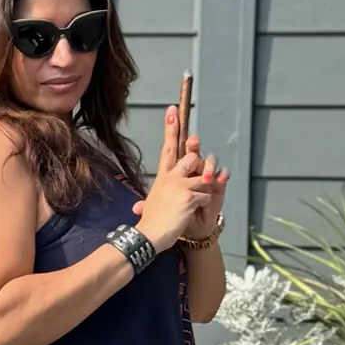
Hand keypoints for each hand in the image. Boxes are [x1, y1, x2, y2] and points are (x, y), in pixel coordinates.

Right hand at [135, 106, 218, 252]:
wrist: (149, 236)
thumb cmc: (152, 222)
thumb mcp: (152, 203)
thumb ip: (158, 196)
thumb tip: (138, 207)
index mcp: (162, 176)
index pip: (168, 146)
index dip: (171, 127)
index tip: (173, 108)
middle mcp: (170, 176)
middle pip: (193, 157)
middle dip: (199, 167)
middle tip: (191, 183)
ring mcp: (180, 185)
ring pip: (204, 177)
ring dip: (202, 191)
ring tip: (189, 204)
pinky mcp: (189, 196)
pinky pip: (207, 195)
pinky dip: (204, 204)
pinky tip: (192, 213)